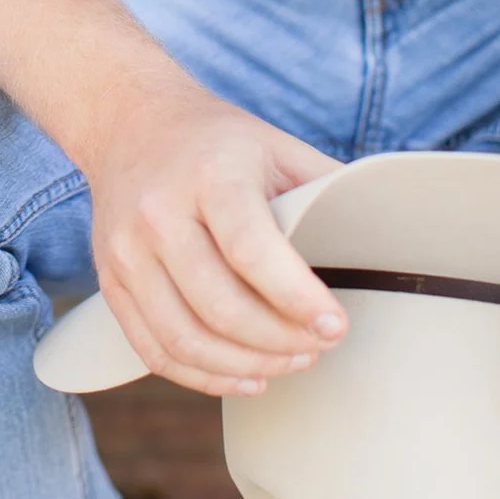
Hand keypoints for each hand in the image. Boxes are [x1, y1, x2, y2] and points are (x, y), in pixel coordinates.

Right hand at [85, 83, 347, 395]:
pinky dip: (203, 377)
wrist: (127, 121)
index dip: (297, 298)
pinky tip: (244, 376)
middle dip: (281, 342)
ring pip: (185, 337)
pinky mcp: (110, 279)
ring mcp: (125, 249)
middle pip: (220, 305)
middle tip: (318, 346)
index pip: (252, 250)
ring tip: (289, 363)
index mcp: (209, 174)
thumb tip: (388, 236)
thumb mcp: (275, 146)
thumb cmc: (216, 141)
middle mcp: (158, 212)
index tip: (335, 325)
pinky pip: (154, 349)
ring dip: (247, 366)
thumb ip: (324, 191)